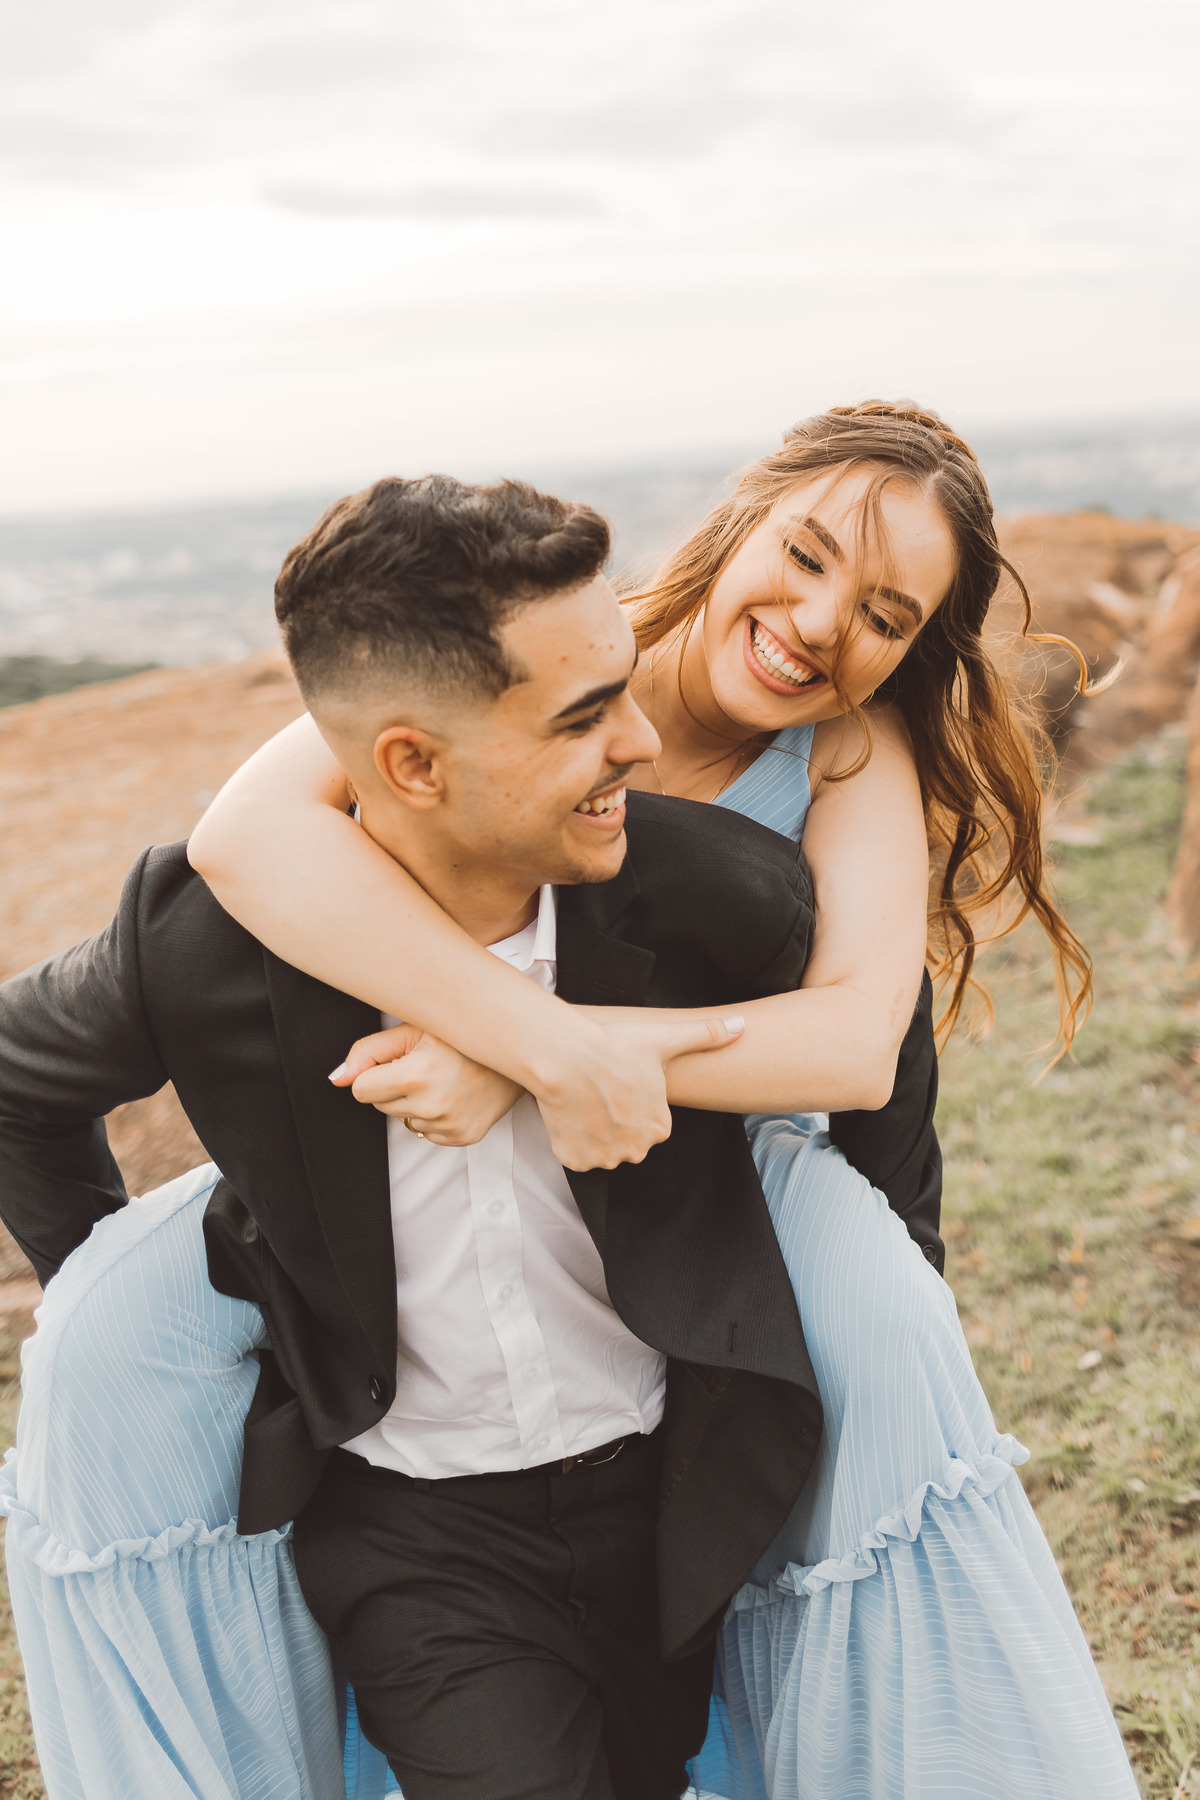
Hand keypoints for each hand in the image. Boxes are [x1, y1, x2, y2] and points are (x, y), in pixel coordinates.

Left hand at [329, 1026, 523, 1144]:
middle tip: (424, 1065)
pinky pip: (427, 1132)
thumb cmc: (463, 1033)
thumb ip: (368, 1051)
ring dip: (413, 1102)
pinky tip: (454, 1094)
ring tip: (442, 1079)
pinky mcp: (463, 1137)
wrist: (518, 1050)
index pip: (361, 1091)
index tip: (395, 1061)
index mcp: (416, 1076)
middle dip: (393, 1086)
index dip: (373, 1073)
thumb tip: (336, 1079)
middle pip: (380, 1106)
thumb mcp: (413, 1029)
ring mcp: (450, 1125)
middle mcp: (432, 1106)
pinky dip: (434, 1116)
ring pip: (403, 1120)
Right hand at [532, 1012, 744, 1170]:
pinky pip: (576, 1154)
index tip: (621, 1083)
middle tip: (601, 1090)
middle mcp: (636, 1150)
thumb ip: (705, 1035)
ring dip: (593, 1131)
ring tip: (585, 1099)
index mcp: (659, 1127)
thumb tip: (740, 1026)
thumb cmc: (615, 1047)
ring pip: (600, 1147)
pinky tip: (571, 1113)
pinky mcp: (575, 1161)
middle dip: (614, 1121)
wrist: (565, 1057)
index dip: (632, 1101)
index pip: (648, 1121)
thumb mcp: (664, 1038)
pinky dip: (571, 1139)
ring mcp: (604, 1158)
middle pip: (625, 1138)